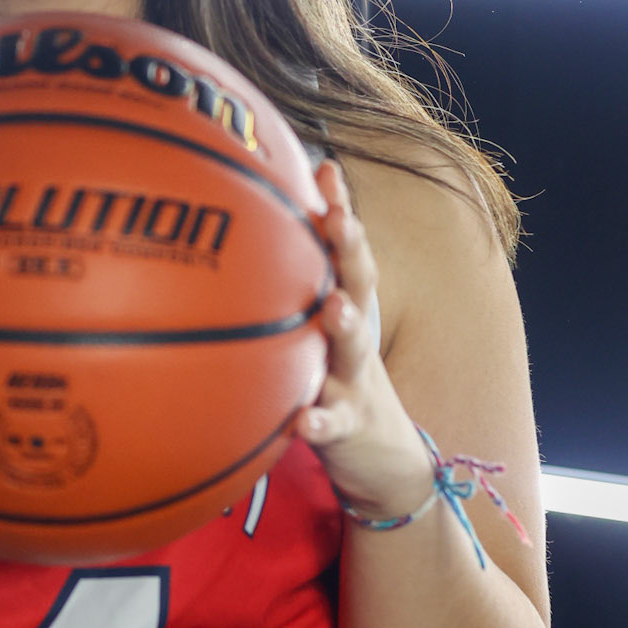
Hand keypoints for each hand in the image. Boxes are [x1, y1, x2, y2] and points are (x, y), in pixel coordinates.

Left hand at [294, 160, 434, 521]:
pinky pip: (332, 425)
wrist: (382, 458)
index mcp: (345, 307)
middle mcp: (354, 336)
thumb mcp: (318, 329)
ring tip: (333, 307)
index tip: (324, 169)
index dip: (338, 210)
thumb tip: (244, 236)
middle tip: (341, 218)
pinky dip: (318, 423)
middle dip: (351, 249)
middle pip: (360, 285)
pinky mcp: (349, 428)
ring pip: (352, 350)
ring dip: (345, 326)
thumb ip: (293, 285)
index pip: (345, 251)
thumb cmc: (334, 377)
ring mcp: (355, 380)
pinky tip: (301, 422)